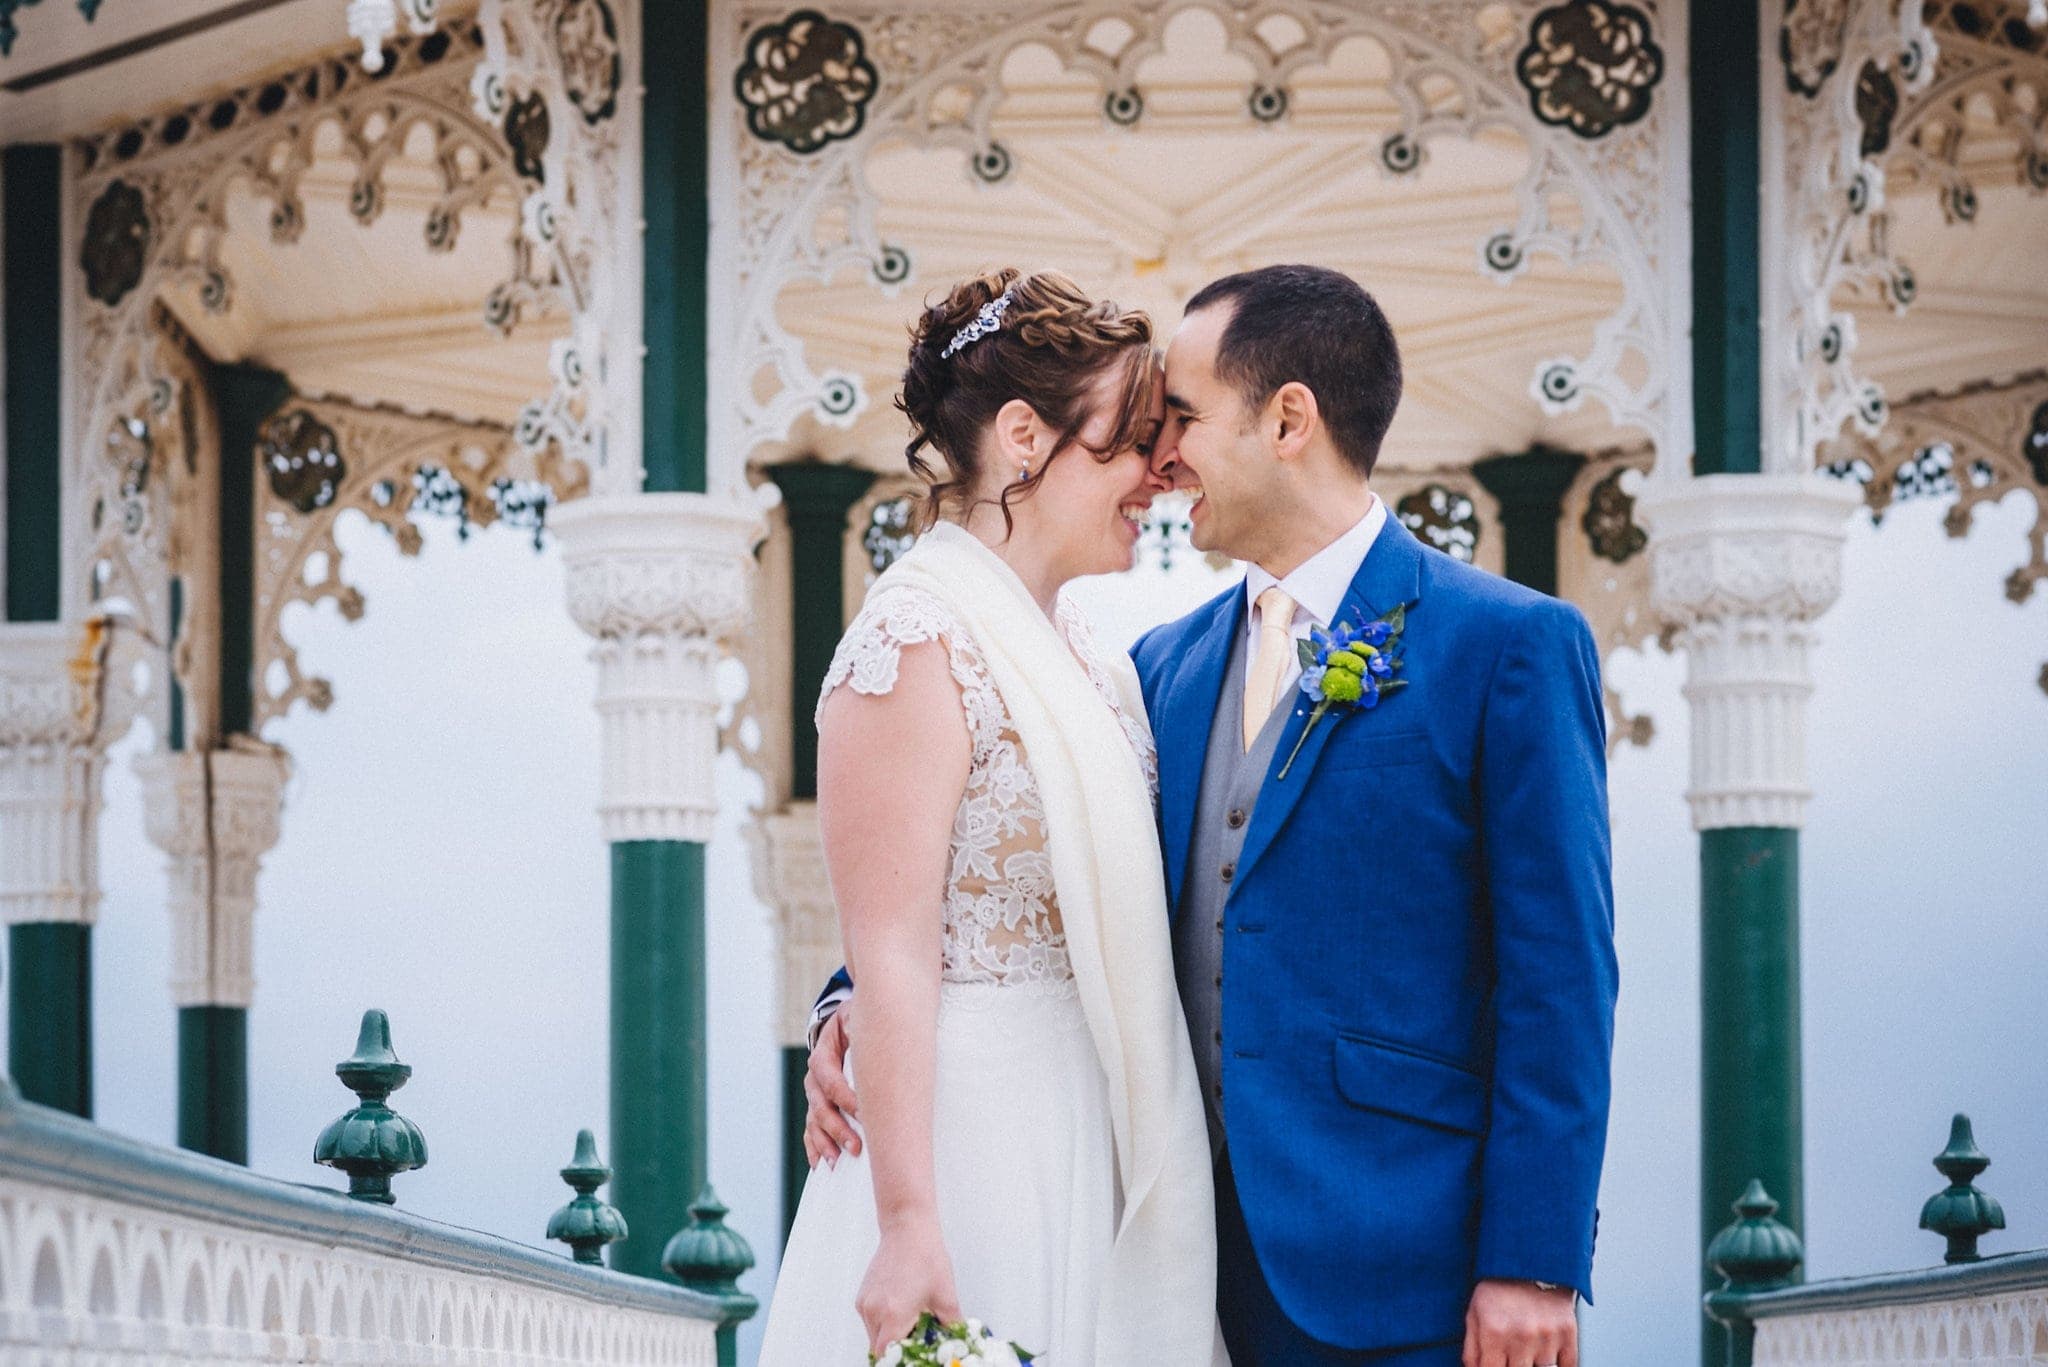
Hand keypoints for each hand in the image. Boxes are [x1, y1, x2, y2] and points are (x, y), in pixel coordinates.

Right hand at [802, 1002, 861, 1166]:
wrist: (845, 1027)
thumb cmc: (856, 1025)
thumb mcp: (856, 1016)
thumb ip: (857, 1024)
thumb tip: (860, 1032)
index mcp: (823, 1056)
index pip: (829, 1079)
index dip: (844, 1096)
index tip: (862, 1112)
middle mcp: (815, 1078)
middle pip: (820, 1106)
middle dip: (837, 1128)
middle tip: (855, 1147)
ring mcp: (814, 1095)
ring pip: (814, 1122)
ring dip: (824, 1142)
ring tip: (836, 1161)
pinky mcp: (818, 1107)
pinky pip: (810, 1130)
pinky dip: (814, 1147)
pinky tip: (820, 1162)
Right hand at [856, 1219, 961, 1355]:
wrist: (908, 1228)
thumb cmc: (927, 1257)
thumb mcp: (946, 1296)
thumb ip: (952, 1327)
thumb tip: (957, 1342)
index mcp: (894, 1315)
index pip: (888, 1356)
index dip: (900, 1360)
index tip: (913, 1357)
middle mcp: (874, 1312)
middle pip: (879, 1349)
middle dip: (897, 1350)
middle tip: (916, 1343)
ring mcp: (865, 1304)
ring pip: (873, 1336)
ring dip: (889, 1337)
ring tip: (911, 1324)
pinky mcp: (862, 1296)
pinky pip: (870, 1321)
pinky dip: (883, 1323)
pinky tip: (901, 1310)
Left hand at [1462, 1278, 1576, 1366]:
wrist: (1531, 1259)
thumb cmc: (1498, 1288)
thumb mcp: (1475, 1313)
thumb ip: (1472, 1350)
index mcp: (1494, 1332)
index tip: (1495, 1364)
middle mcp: (1521, 1336)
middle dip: (1513, 1366)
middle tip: (1512, 1355)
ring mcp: (1547, 1336)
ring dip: (1535, 1364)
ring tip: (1527, 1348)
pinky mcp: (1568, 1332)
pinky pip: (1568, 1366)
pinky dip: (1559, 1365)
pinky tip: (1546, 1353)